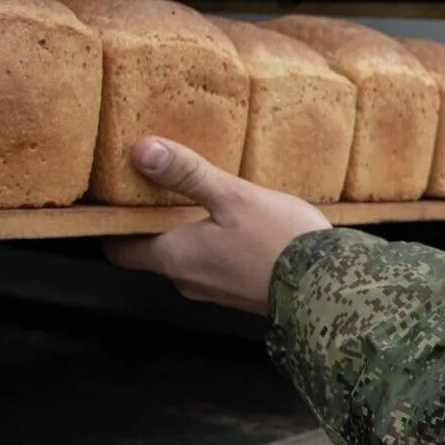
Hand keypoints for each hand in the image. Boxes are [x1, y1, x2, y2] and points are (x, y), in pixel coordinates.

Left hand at [104, 137, 331, 313]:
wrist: (331, 287)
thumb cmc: (280, 243)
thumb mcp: (233, 197)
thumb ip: (187, 174)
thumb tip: (142, 151)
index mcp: (174, 258)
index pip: (119, 249)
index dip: (113, 225)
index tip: (116, 199)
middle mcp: (187, 280)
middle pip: (153, 250)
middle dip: (154, 222)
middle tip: (161, 186)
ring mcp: (216, 291)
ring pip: (188, 258)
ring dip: (189, 233)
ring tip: (203, 198)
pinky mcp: (242, 293)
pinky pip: (216, 265)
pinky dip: (217, 245)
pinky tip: (238, 223)